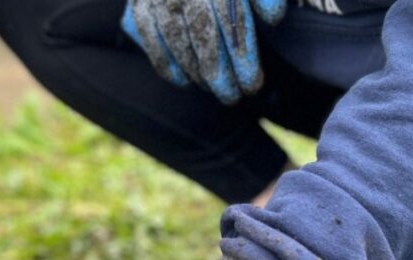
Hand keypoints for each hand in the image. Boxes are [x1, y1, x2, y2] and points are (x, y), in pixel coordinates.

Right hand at [121, 0, 286, 102]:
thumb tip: (273, 17)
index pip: (232, 19)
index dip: (243, 54)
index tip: (253, 83)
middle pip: (203, 33)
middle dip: (219, 72)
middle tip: (233, 97)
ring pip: (177, 39)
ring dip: (197, 72)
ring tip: (217, 92)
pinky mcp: (139, 6)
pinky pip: (150, 38)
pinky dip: (167, 64)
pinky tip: (186, 83)